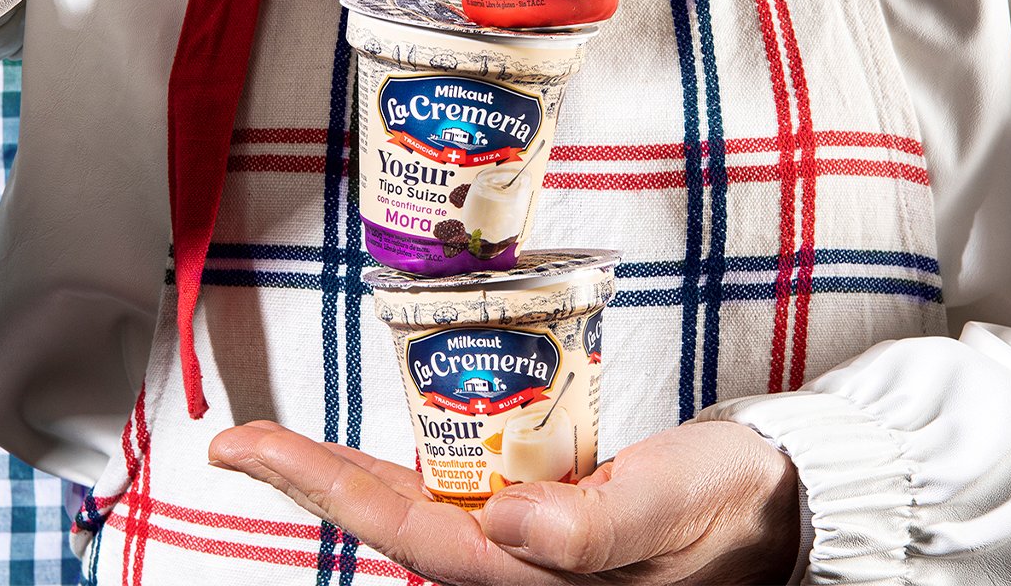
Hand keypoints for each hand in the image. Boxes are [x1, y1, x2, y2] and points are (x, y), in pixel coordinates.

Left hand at [209, 419, 799, 584]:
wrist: (770, 505)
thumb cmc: (726, 506)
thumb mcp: (672, 506)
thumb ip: (595, 525)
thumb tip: (505, 521)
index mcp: (537, 571)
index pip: (408, 532)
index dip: (323, 488)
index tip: (250, 448)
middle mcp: (515, 561)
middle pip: (391, 520)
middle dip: (310, 480)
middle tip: (240, 440)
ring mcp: (524, 539)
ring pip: (415, 505)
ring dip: (347, 473)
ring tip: (286, 444)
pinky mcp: (541, 511)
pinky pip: (456, 486)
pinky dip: (407, 462)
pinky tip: (384, 443)